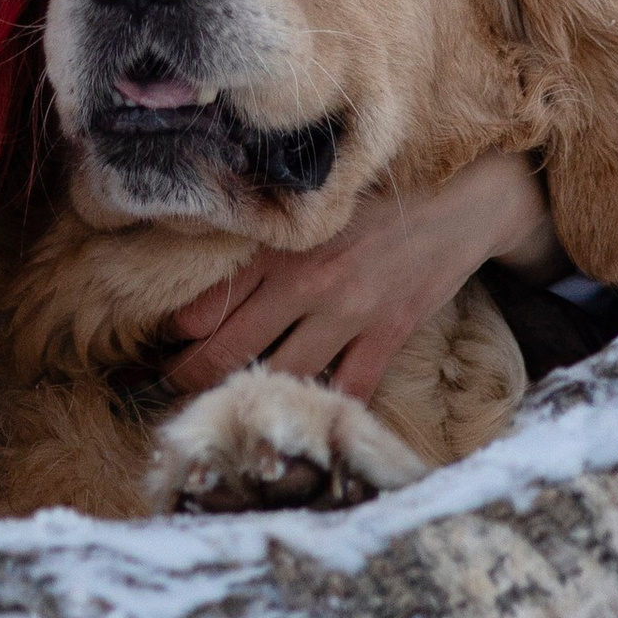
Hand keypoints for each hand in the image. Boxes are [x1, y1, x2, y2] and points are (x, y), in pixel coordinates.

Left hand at [163, 151, 559, 406]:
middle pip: (233, 349)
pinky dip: (326, 406)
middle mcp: (309, 280)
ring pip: (283, 374)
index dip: (177, 337)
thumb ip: (263, 247)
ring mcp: (351, 312)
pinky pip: (349, 389)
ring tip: (225, 413)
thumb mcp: (313, 212)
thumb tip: (199, 300)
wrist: (458, 200)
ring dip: (250, 398)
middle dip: (195, 379)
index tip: (159, 353)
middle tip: (174, 395)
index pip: (209, 303)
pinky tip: (305, 417)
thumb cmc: (376, 202)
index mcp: (282, 246)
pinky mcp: (389, 335)